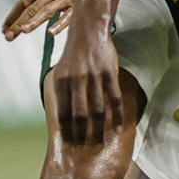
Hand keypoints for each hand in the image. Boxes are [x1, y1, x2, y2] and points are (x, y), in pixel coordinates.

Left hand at [3, 0, 79, 38]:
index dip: (13, 14)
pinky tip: (50, 32)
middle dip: (18, 23)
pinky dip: (59, 24)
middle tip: (8, 35)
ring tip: (23, 30)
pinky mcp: (77, 3)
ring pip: (47, 11)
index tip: (4, 27)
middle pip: (32, 8)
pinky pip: (68, 15)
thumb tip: (29, 6)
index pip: (24, 0)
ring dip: (34, 21)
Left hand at [47, 28, 123, 144]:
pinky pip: (114, 99)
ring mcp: (94, 77)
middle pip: (80, 114)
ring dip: (99, 128)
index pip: (63, 111)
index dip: (67, 129)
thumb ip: (62, 91)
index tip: (70, 142)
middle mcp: (76, 80)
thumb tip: (62, 115)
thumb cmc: (74, 55)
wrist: (88, 31)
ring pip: (97, 109)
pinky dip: (116, 115)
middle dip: (82, 133)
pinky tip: (118, 127)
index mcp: (61, 81)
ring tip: (100, 142)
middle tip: (85, 147)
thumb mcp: (61, 71)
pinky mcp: (109, 74)